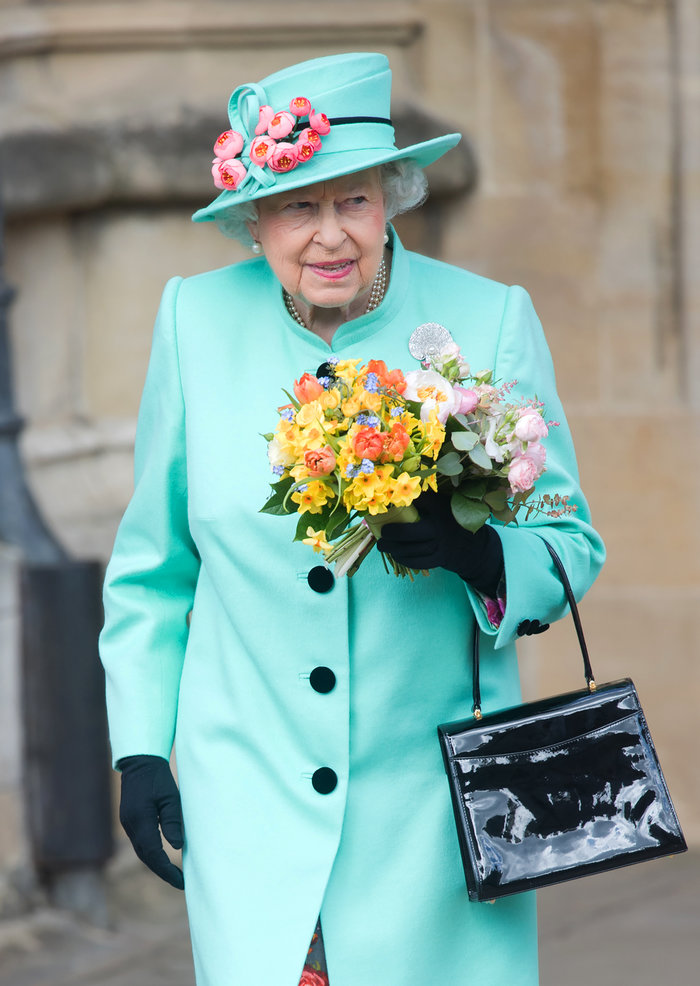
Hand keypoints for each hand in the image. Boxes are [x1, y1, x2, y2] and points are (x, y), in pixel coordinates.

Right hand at [118, 755, 184, 889]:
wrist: (139, 762)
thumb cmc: (158, 777)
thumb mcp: (170, 797)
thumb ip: (172, 821)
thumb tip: (177, 846)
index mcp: (141, 820)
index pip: (153, 854)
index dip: (167, 870)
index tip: (181, 881)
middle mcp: (131, 825)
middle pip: (146, 857)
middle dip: (163, 872)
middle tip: (181, 882)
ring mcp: (128, 824)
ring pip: (142, 852)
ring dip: (157, 865)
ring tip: (174, 874)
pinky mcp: (130, 821)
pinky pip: (140, 843)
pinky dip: (151, 854)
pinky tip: (163, 858)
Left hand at [376, 491, 503, 596]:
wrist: (473, 544)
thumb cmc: (451, 521)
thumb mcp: (443, 505)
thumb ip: (426, 499)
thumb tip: (397, 490)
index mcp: (440, 508)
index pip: (420, 501)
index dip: (403, 500)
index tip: (389, 500)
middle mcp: (440, 527)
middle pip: (410, 531)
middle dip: (392, 533)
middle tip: (382, 532)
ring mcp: (441, 545)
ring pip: (411, 549)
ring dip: (394, 548)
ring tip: (383, 546)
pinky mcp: (440, 559)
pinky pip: (418, 562)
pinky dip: (404, 560)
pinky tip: (396, 556)